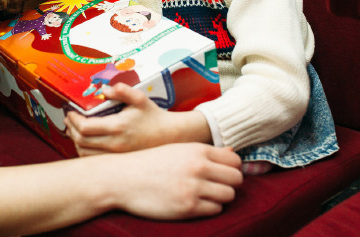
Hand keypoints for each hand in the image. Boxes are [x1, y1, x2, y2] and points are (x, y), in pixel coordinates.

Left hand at [65, 83, 211, 154]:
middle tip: (69, 120)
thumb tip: (104, 89)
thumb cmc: (153, 116)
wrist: (169, 136)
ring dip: (76, 142)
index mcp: (118, 127)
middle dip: (71, 130)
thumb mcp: (140, 98)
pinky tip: (87, 141)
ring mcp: (116, 155)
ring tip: (75, 130)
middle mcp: (115, 144)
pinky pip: (94, 160)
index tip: (70, 113)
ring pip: (85, 154)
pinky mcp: (118, 161)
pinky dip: (85, 151)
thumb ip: (122, 90)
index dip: (73, 121)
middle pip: (81, 142)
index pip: (85, 128)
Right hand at [108, 143, 242, 218]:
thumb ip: (206, 152)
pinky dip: (209, 208)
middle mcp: (198, 167)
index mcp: (197, 150)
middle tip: (216, 186)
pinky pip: (215, 210)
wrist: (123, 178)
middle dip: (229, 183)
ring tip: (205, 195)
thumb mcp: (178, 150)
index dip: (231, 168)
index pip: (234, 161)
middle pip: (236, 179)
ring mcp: (193, 188)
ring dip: (220, 197)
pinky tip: (195, 203)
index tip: (222, 173)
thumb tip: (233, 152)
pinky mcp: (187, 207)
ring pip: (228, 195)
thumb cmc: (151, 163)